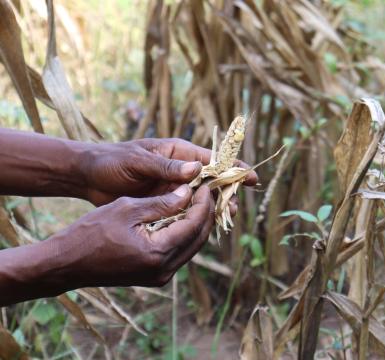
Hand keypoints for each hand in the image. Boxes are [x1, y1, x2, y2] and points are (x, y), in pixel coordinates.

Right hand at [53, 185, 213, 288]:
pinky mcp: (155, 277)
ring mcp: (160, 277)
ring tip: (200, 202)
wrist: (67, 263)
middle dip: (206, 214)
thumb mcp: (127, 208)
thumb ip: (161, 203)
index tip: (206, 185)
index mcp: (157, 252)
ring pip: (191, 247)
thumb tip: (188, 192)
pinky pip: (179, 254)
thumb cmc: (91, 231)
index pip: (194, 224)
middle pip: (198, 238)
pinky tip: (184, 218)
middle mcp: (163, 270)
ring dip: (198, 225)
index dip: (203, 203)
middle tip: (208, 192)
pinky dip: (185, 235)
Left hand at [81, 138, 257, 205]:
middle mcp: (180, 170)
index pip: (213, 159)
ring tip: (227, 217)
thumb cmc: (112, 162)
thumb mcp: (137, 161)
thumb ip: (165, 166)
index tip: (251, 177)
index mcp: (178, 153)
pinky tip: (205, 226)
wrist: (88, 177)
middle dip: (228, 191)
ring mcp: (173, 187)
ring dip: (215, 206)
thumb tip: (197, 170)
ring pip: (202, 197)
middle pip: (212, 180)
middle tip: (236, 207)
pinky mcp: (165, 201)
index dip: (233, 168)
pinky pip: (187, 209)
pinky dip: (197, 216)